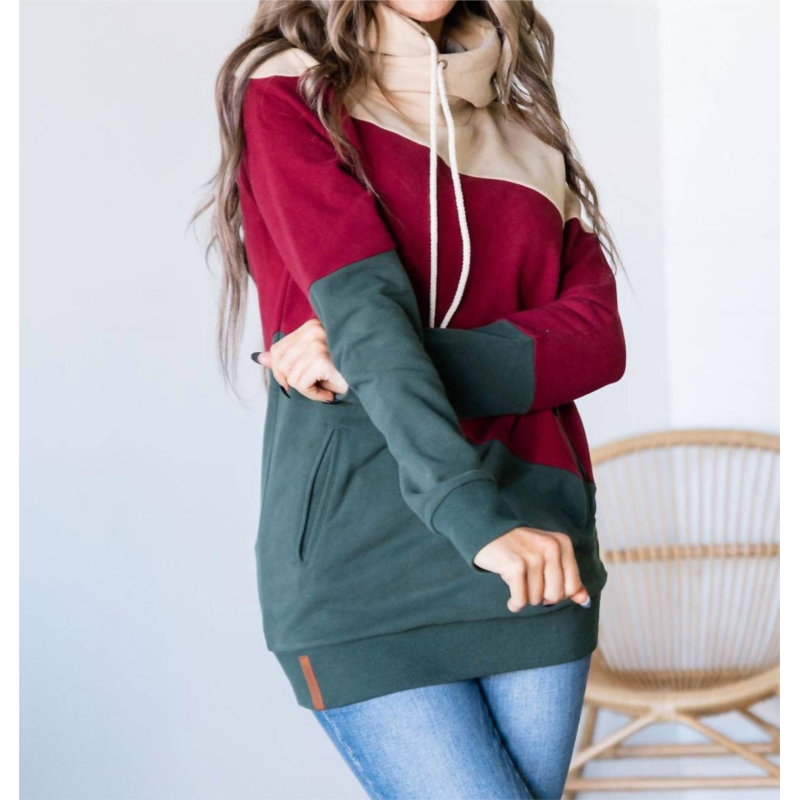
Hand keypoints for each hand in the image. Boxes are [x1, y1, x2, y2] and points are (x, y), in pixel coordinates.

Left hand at [252, 319, 347, 402]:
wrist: (373, 379)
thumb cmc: (346, 372)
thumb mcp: (313, 364)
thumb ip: (287, 358)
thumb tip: (260, 358)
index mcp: (311, 326)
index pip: (278, 349)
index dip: (281, 371)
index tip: (296, 383)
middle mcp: (314, 330)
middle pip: (280, 364)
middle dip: (294, 382)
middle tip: (316, 387)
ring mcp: (318, 343)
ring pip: (290, 376)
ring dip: (307, 390)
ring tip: (326, 388)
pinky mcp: (321, 359)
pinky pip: (301, 385)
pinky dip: (314, 395)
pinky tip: (330, 393)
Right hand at [473, 527, 589, 612]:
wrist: (486, 532)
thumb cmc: (519, 548)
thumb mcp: (546, 557)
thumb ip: (568, 578)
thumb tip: (584, 600)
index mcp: (562, 543)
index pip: (572, 587)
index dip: (557, 592)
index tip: (543, 584)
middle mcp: (550, 548)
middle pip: (555, 595)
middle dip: (541, 597)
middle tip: (528, 585)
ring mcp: (533, 556)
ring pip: (537, 599)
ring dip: (525, 598)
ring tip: (517, 583)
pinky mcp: (515, 566)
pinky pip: (521, 600)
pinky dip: (515, 604)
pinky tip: (511, 598)